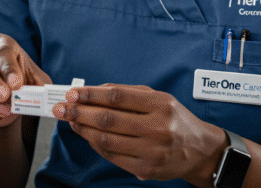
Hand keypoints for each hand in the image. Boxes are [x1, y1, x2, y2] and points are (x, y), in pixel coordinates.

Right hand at [0, 33, 50, 127]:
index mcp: (0, 45)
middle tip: (4, 96)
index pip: (1, 52)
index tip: (17, 83)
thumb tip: (42, 96)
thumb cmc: (24, 82)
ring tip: (3, 110)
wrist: (11, 99)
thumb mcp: (37, 81)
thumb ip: (39, 86)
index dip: (8, 67)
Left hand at [52, 84, 226, 183]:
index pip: (117, 96)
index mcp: (161, 105)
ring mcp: (152, 151)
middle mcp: (158, 128)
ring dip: (83, 130)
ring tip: (71, 121)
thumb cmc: (175, 120)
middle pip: (108, 119)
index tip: (73, 93)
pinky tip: (87, 136)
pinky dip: (96, 145)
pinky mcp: (146, 169)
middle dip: (79, 113)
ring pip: (106, 140)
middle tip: (62, 108)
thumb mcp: (159, 98)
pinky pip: (112, 156)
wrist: (198, 151)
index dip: (91, 95)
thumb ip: (128, 93)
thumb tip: (93, 91)